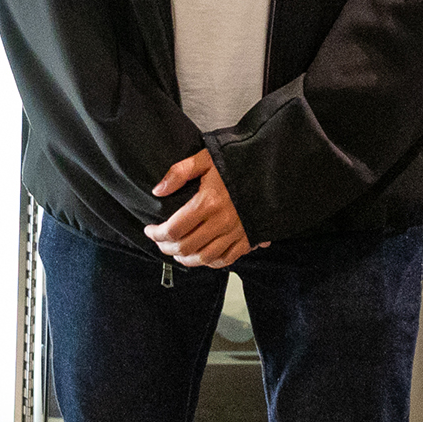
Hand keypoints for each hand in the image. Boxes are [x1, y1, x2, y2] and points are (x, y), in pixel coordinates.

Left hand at [147, 149, 256, 267]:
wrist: (272, 171)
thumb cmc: (238, 162)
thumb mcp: (206, 159)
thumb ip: (179, 172)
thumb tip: (158, 191)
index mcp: (209, 202)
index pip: (173, 229)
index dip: (156, 234)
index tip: (150, 229)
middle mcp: (222, 222)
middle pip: (185, 247)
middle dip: (166, 247)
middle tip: (160, 241)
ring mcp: (236, 233)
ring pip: (203, 258)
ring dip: (185, 259)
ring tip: (176, 252)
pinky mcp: (248, 238)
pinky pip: (226, 259)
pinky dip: (210, 262)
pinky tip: (201, 256)